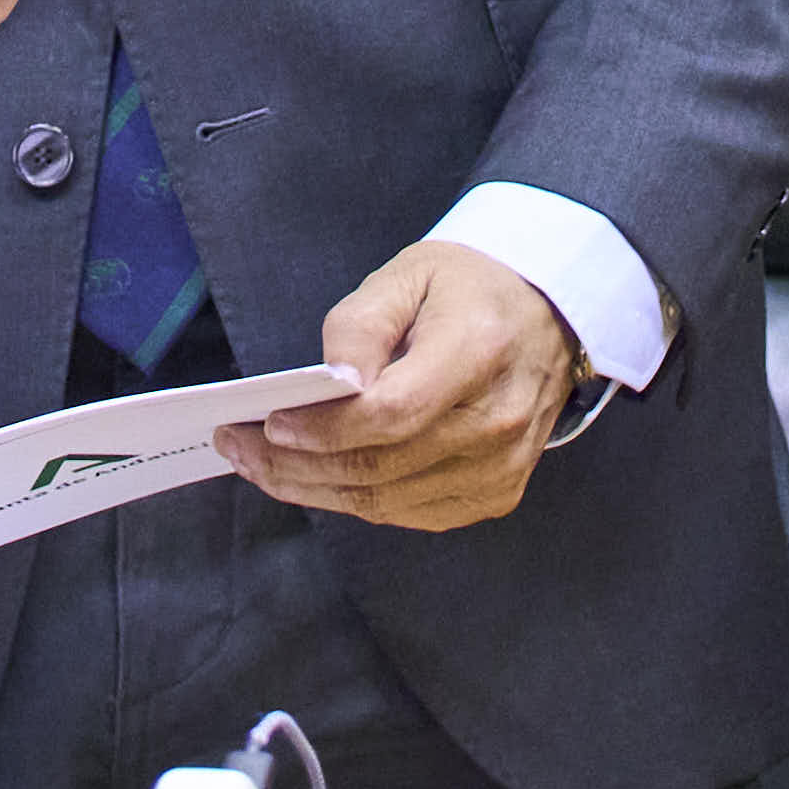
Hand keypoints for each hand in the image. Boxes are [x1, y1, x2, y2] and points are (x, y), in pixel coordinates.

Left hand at [213, 241, 577, 531]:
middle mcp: (498, 419)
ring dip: (316, 491)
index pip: (391, 414)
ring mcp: (503, 465)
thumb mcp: (408, 274)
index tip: (268, 423)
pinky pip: (411, 514)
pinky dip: (357, 502)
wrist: (547, 313)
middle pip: (381, 467)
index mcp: (477, 351)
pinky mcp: (497, 492)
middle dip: (297, 467)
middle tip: (241, 449)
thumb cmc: (469, 288)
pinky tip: (317, 481)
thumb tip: (330, 383)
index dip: (324, 429)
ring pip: (388, 502)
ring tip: (263, 468)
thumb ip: (361, 325)